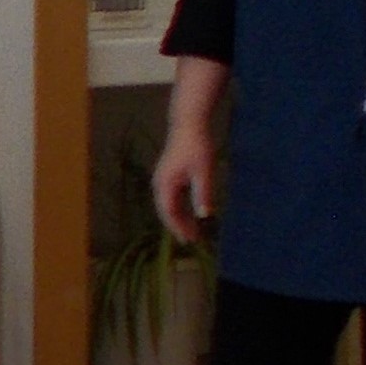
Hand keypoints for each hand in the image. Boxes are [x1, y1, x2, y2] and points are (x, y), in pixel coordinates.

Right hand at [150, 129, 218, 244]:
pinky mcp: (168, 175)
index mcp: (165, 184)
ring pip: (169, 205)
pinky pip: (172, 197)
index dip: (178, 227)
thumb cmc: (197, 146)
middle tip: (192, 240)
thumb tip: (205, 216)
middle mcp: (160, 184)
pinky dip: (180, 208)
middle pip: (167, 211)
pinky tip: (190, 212)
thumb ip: (203, 194)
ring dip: (179, 218)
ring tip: (192, 229)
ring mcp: (162, 179)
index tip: (189, 240)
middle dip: (178, 226)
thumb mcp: (204, 172)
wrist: (189, 124)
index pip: (169, 212)